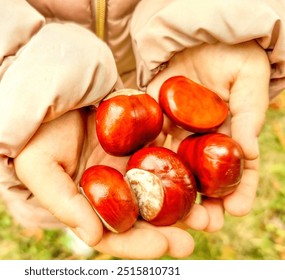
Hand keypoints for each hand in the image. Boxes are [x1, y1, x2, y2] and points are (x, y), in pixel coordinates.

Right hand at [14, 108, 206, 258]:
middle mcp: (109, 186)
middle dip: (167, 230)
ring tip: (208, 212)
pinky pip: (162, 155)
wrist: (47, 90)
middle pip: (141, 216)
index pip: (111, 232)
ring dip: (181, 203)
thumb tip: (93, 236)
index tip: (163, 246)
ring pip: (157, 189)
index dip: (136, 244)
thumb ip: (62, 203)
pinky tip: (200, 173)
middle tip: (194, 238)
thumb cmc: (35, 130)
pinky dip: (180, 166)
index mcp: (86, 200)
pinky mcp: (139, 139)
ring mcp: (125, 163)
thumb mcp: (38, 167)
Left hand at [146, 41, 270, 230]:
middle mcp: (202, 141)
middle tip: (204, 223)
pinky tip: (142, 180)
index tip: (237, 211)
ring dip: (174, 193)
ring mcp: (176, 133)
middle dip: (205, 203)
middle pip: (204, 178)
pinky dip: (146, 161)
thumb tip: (248, 151)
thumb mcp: (248, 80)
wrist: (199, 36)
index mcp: (229, 135)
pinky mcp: (154, 121)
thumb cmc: (233, 56)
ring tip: (173, 215)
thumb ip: (248, 114)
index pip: (238, 170)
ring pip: (175, 168)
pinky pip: (149, 143)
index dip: (240, 191)